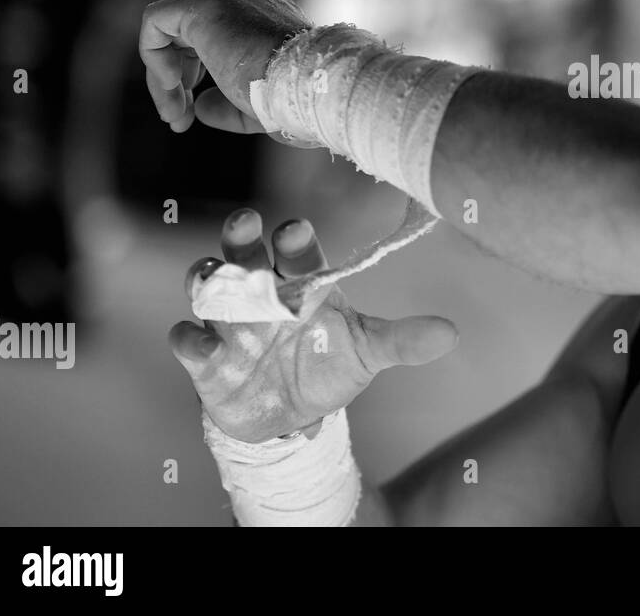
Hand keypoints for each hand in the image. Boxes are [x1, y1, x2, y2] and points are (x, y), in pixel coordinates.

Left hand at [139, 0, 311, 140]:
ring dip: (163, 79)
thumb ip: (226, 105)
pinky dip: (153, 53)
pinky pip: (157, 21)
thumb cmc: (292, 100)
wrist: (307, 87)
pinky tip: (169, 82)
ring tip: (174, 113)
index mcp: (263, 20)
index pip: (213, 43)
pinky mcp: (204, 5)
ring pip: (170, 34)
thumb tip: (199, 107)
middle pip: (188, 40)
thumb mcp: (255, 107)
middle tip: (177, 121)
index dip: (193, 80)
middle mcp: (244, 3)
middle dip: (177, 84)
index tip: (191, 116)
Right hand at [170, 208, 457, 442]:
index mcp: (303, 283)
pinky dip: (189, 337)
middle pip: (246, 252)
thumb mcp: (369, 353)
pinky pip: (188, 339)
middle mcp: (262, 291)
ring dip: (207, 275)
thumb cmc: (330, 365)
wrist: (294, 416)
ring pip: (208, 284)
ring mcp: (231, 321)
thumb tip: (450, 334)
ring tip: (212, 276)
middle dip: (242, 236)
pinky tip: (197, 339)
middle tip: (245, 223)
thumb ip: (403, 340)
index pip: (297, 251)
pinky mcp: (207, 357)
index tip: (294, 231)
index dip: (294, 239)